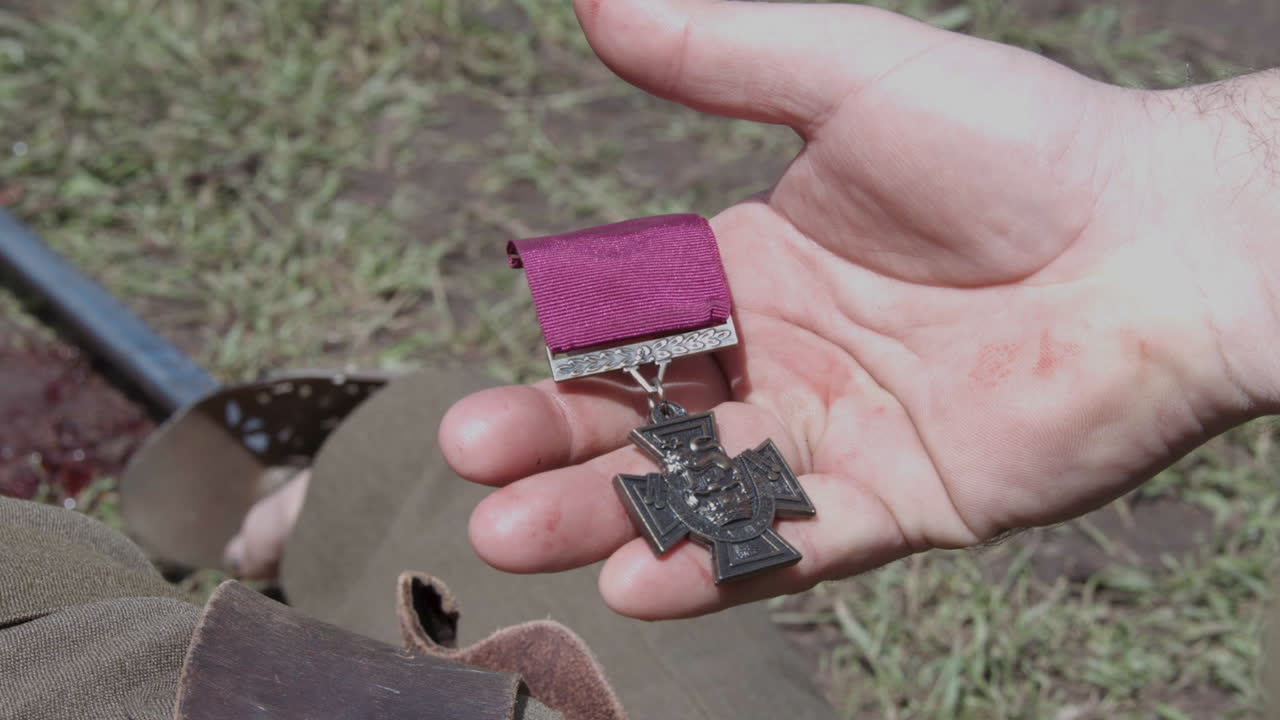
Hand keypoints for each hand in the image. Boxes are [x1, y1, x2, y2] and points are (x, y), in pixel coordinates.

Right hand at [440, 0, 1277, 618]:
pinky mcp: (903, 501)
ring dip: (610, 516)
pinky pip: (796, 543)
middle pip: (645, 418)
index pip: (631, 328)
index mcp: (755, 268)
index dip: (559, 362)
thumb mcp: (849, 76)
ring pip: (701, 488)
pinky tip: (644, 582)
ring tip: (520, 539)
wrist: (1167, 238)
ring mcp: (839, 436)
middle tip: (472, 476)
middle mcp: (785, 358)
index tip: (486, 396)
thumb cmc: (1020, 143)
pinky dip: (721, 565)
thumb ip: (717, 54)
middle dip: (554, 449)